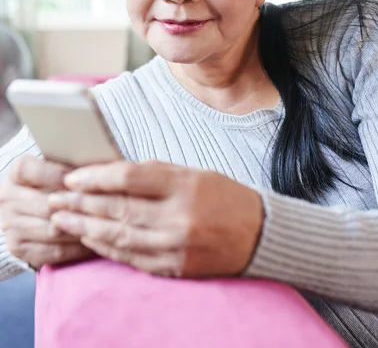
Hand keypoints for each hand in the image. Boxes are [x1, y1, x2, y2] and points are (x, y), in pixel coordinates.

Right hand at [0, 156, 93, 269]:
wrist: (32, 205)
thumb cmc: (55, 180)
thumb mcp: (59, 165)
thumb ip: (72, 164)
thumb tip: (96, 168)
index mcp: (15, 173)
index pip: (29, 171)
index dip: (55, 174)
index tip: (81, 178)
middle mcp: (6, 198)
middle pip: (44, 204)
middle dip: (75, 206)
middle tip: (102, 206)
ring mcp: (10, 225)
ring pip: (52, 230)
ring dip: (79, 228)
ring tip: (103, 224)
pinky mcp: (18, 248)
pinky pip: (53, 251)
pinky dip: (76, 248)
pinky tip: (92, 241)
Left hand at [49, 160, 263, 277]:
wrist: (258, 234)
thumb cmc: (224, 196)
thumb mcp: (192, 173)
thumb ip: (154, 173)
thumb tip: (110, 174)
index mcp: (184, 184)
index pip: (128, 177)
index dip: (95, 177)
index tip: (71, 178)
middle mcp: (178, 216)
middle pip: (118, 207)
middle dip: (81, 203)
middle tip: (55, 200)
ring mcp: (176, 245)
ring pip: (119, 235)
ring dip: (86, 227)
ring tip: (62, 220)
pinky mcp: (175, 267)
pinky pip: (132, 258)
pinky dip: (107, 248)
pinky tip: (90, 239)